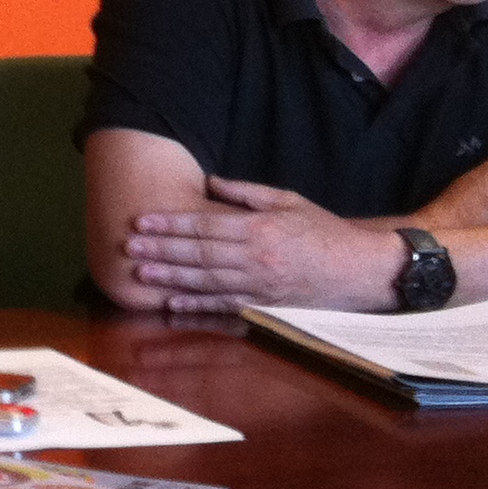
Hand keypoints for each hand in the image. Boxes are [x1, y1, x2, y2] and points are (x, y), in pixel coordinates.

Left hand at [125, 177, 395, 312]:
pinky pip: (225, 306)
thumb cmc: (322, 230)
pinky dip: (198, 306)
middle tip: (129, 247)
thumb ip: (246, 193)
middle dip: (160, 250)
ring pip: (206, 281)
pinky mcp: (265, 306)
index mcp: (259, 229)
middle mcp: (256, 258)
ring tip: (141, 273)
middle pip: (199, 254)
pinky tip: (173, 303)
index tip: (142, 222)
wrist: (358, 269)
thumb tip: (210, 182)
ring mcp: (259, 285)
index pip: (204, 226)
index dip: (170, 225)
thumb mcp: (288, 200)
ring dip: (170, 278)